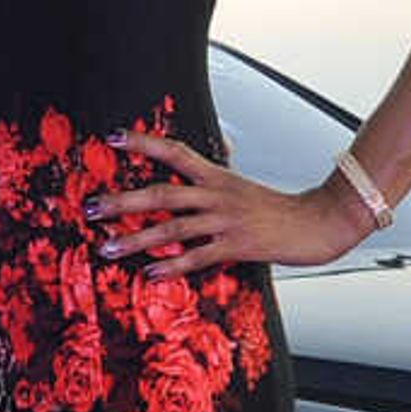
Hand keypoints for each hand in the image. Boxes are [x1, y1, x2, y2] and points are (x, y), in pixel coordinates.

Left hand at [88, 132, 367, 278]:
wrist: (320, 222)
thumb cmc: (280, 208)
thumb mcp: (245, 186)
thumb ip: (219, 177)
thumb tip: (204, 161)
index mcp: (218, 177)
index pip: (175, 152)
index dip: (144, 143)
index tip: (113, 138)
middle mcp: (218, 195)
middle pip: (162, 193)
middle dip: (122, 201)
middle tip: (90, 207)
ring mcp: (226, 221)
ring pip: (172, 228)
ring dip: (135, 239)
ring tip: (106, 248)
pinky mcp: (236, 246)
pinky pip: (197, 257)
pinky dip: (172, 267)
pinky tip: (149, 274)